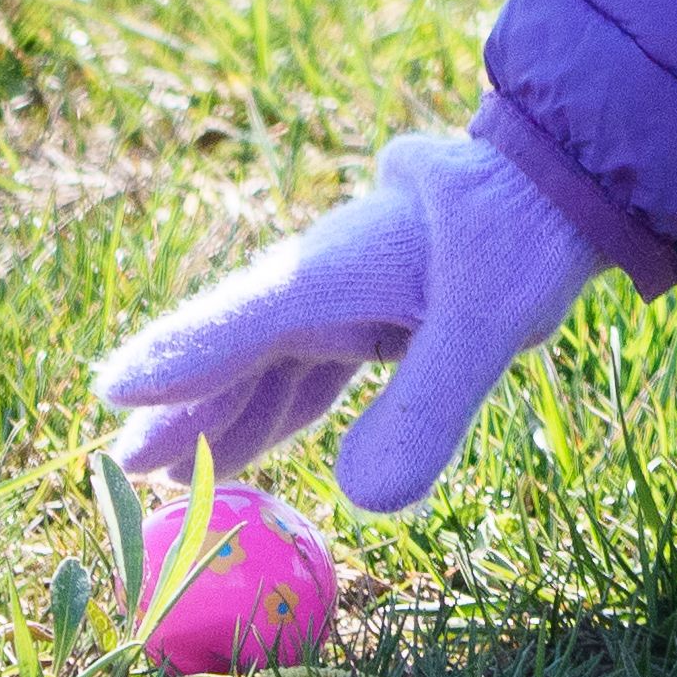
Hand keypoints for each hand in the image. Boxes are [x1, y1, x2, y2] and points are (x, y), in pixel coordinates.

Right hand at [90, 129, 604, 512]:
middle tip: (123, 463)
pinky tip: (248, 443)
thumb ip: (428, 407)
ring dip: (220, 413)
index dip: (181, 361)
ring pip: (268, 363)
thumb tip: (362, 499)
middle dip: (182, 407)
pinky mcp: (376, 307)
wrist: (563, 176)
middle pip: (239, 351)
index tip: (114, 393)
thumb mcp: (490, 325)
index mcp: (336, 272)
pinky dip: (273, 405)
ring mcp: (348, 291)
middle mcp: (326, 278)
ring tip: (164, 470)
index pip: (242, 324)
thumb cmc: (525, 236)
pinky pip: (307, 366)